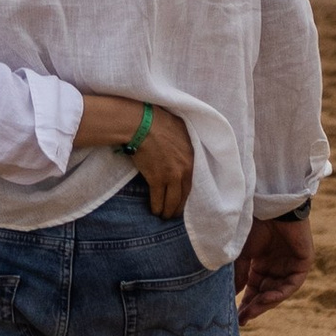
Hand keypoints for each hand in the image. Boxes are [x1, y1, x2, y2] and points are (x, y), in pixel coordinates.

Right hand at [132, 104, 194, 218]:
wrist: (142, 124)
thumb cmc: (159, 121)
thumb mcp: (181, 129)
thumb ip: (185, 142)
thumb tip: (184, 147)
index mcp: (192, 158)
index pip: (192, 183)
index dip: (186, 194)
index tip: (182, 200)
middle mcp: (184, 170)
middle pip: (183, 195)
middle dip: (178, 207)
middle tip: (173, 213)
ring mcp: (171, 176)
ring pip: (171, 200)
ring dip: (167, 210)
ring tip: (163, 215)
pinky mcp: (156, 179)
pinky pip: (158, 199)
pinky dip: (156, 206)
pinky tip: (154, 210)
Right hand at [234, 215, 313, 327]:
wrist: (271, 206)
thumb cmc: (254, 224)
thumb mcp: (241, 253)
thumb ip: (239, 275)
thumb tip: (231, 296)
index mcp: (261, 264)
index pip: (254, 290)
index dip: (246, 303)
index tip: (236, 318)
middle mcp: (276, 267)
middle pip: (265, 293)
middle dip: (254, 307)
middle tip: (243, 319)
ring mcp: (289, 266)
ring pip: (278, 291)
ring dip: (265, 302)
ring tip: (252, 311)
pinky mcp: (302, 263)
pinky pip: (292, 284)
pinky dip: (279, 293)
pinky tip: (266, 299)